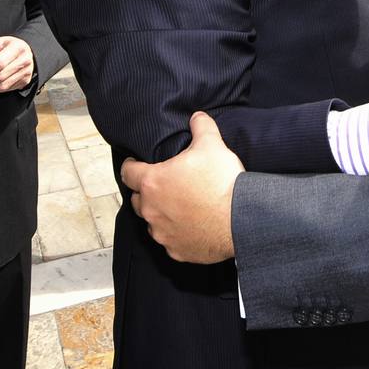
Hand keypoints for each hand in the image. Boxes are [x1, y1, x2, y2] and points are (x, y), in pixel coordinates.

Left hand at [120, 112, 243, 262]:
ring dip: (160, 214)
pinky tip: (191, 226)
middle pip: (137, 199)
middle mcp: (151, 210)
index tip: (136, 164)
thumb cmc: (222, 182)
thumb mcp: (212, 145)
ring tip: (179, 206)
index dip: (131, 165)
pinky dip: (176, 234)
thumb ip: (201, 127)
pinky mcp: (177, 251)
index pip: (127, 172)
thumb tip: (197, 117)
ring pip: (152, 222)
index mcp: (153, 182)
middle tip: (164, 185)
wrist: (241, 220)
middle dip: (146, 192)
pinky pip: (170, 241)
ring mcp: (163, 233)